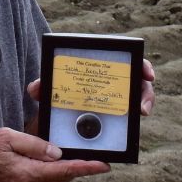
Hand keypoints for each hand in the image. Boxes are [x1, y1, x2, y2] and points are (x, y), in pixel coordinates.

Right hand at [0, 127, 108, 181]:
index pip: (65, 171)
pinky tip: (51, 161)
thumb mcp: (6, 139)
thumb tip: (57, 153)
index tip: (105, 166)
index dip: (87, 168)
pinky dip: (53, 174)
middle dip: (77, 165)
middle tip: (88, 150)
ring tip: (69, 153)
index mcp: (28, 175)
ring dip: (65, 169)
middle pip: (64, 177)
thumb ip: (34, 145)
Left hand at [25, 58, 156, 115]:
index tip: (146, 73)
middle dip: (145, 86)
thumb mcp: (49, 92)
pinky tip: (136, 122)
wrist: (55, 117)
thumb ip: (42, 89)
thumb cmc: (56, 95)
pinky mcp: (119, 114)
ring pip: (139, 96)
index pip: (125, 59)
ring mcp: (118, 96)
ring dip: (145, 101)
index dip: (140, 64)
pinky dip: (135, 118)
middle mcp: (113, 80)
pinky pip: (131, 115)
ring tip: (142, 111)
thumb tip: (35, 89)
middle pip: (138, 78)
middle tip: (144, 95)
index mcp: (99, 66)